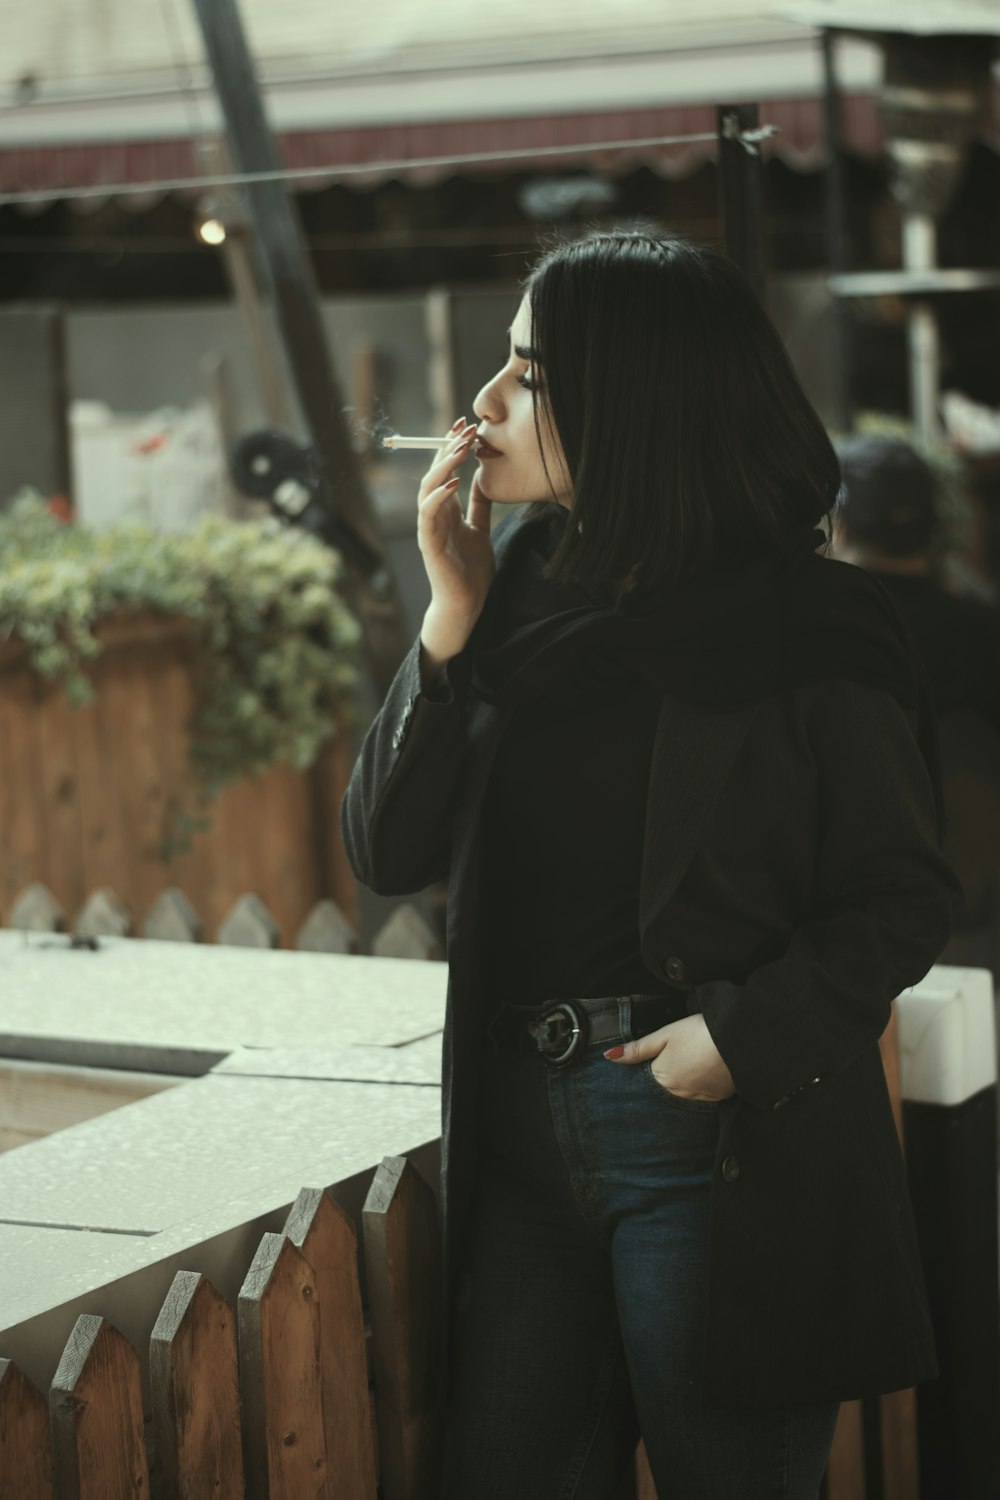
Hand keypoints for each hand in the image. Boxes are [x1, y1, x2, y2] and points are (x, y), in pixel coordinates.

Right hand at [417, 417, 494, 659]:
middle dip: (448, 448)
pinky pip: (427, 513)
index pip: (445, 469)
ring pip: (428, 487)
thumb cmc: (471, 569)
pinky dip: (438, 496)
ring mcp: (428, 527)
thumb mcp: (481, 528)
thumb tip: (484, 477)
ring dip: (442, 466)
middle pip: (435, 472)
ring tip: (460, 448)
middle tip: (464, 428)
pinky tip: (453, 483)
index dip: (453, 446)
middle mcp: (434, 514)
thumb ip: (479, 504)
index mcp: (446, 509)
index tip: (468, 425)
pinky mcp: (428, 542)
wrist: (467, 603)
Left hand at [604, 1013, 736, 1102]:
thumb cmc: (700, 1033)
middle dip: (664, 1081)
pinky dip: (700, 1088)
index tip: (652, 1063)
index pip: (645, 1082)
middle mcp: (677, 1094)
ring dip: (682, 1086)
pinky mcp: (718, 1099)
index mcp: (661, 1077)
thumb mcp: (664, 1035)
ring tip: (691, 1067)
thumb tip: (609, 1057)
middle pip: (663, 1091)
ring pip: (682, 1095)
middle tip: (676, 1062)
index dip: (647, 1072)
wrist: (739, 1041)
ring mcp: (699, 1099)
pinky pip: (702, 1098)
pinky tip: (705, 1074)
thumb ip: (637, 1048)